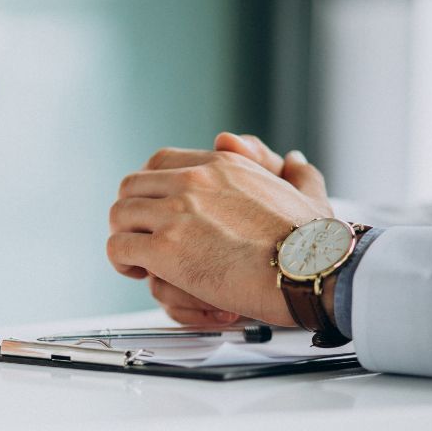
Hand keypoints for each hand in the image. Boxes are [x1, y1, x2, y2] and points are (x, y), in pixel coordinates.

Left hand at [107, 146, 331, 325]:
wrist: (309, 270)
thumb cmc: (312, 243)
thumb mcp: (308, 194)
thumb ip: (296, 173)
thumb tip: (292, 159)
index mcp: (222, 164)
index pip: (161, 162)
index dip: (150, 188)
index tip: (155, 209)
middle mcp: (194, 181)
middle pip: (132, 185)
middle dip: (131, 212)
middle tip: (141, 235)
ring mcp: (176, 213)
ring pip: (119, 214)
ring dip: (124, 236)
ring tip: (137, 257)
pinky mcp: (165, 249)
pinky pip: (119, 247)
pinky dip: (121, 260)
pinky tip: (136, 271)